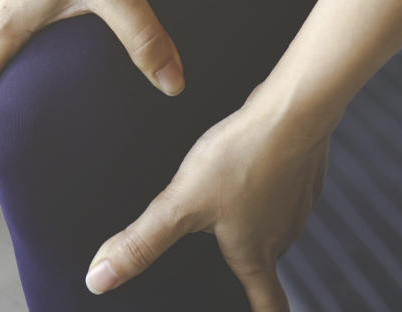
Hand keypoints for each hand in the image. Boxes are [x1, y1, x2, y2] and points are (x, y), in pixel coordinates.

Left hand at [83, 93, 330, 310]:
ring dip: (250, 220)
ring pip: (270, 224)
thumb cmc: (243, 158)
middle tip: (216, 253)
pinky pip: (277, 191)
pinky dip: (259, 187)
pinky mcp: (300, 176)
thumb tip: (101, 279)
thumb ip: (141, 242)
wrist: (292, 110)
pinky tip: (239, 170)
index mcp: (255, 255)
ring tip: (224, 205)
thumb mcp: (180, 204)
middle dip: (242, 261)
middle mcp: (281, 237)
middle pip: (263, 262)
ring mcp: (296, 206)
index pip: (269, 306)